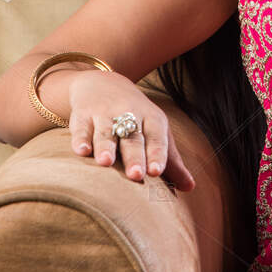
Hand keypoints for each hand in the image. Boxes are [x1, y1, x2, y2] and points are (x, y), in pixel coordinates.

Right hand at [68, 73, 195, 189]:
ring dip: (106, 146)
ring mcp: (105, 113)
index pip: (157, 137)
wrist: (103, 83)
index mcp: (152, 119)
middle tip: (136, 175)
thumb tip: (190, 188)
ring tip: (106, 162)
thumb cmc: (137, 117)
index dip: (157, 154)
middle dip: (134, 156)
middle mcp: (129, 113)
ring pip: (106, 131)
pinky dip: (80, 138)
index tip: (156, 172)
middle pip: (132, 137)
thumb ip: (171, 161)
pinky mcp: (83, 114)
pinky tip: (81, 151)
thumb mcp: (156, 132)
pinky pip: (81, 127)